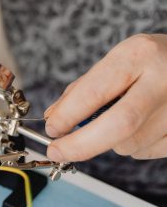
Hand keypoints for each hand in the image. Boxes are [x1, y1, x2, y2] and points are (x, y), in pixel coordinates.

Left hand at [44, 34, 166, 161]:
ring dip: (108, 141)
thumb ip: (83, 88)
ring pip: (128, 143)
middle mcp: (163, 80)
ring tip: (114, 120)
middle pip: (118, 124)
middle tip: (57, 152)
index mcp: (138, 54)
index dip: (67, 116)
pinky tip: (137, 126)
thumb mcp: (118, 61)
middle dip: (81, 144)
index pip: (95, 92)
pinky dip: (130, 145)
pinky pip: (144, 151)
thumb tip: (53, 117)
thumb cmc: (150, 62)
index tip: (52, 129)